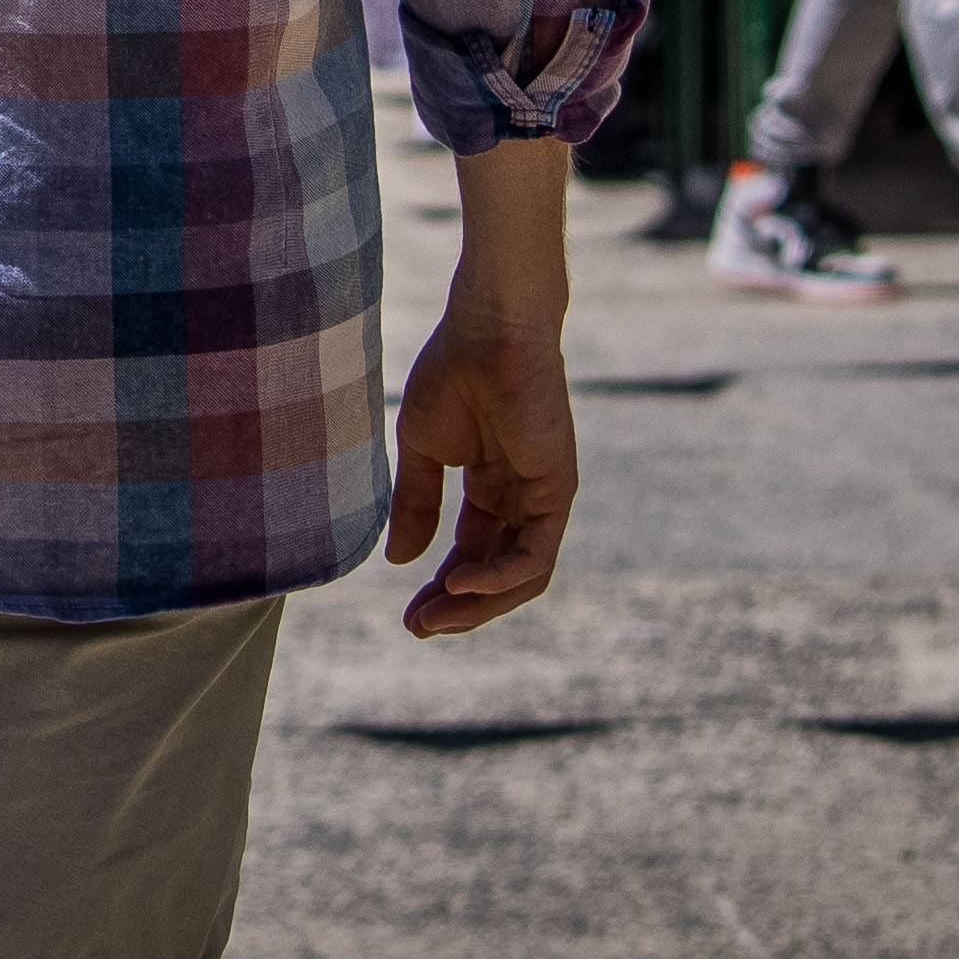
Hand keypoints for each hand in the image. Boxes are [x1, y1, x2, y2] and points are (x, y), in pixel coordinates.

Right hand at [378, 286, 576, 637]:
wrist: (486, 329)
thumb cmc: (452, 373)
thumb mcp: (422, 450)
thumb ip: (416, 504)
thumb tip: (399, 560)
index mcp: (493, 488)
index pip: (474, 553)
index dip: (441, 589)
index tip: (409, 618)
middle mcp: (524, 499)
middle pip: (498, 573)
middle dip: (459, 608)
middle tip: (419, 629)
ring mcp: (545, 497)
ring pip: (522, 575)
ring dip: (479, 603)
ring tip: (436, 615)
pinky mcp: (559, 489)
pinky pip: (536, 552)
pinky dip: (501, 576)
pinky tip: (461, 581)